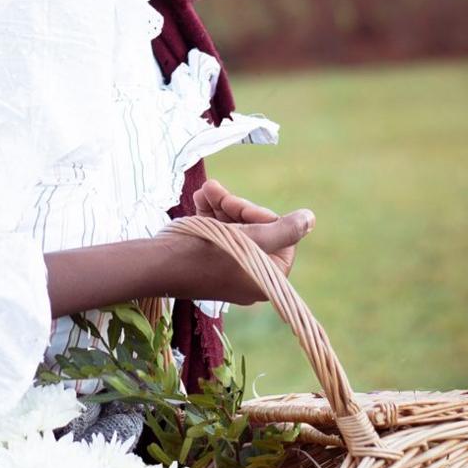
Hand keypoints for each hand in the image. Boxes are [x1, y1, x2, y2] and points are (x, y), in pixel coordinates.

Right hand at [190, 178, 313, 291]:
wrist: (157, 264)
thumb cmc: (204, 253)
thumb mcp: (249, 238)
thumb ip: (283, 230)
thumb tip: (310, 219)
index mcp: (266, 277)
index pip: (279, 236)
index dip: (258, 215)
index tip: (238, 207)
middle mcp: (250, 275)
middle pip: (256, 228)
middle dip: (234, 206)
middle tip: (215, 190)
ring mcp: (229, 267)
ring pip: (234, 226)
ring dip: (220, 204)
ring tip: (204, 191)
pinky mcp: (209, 259)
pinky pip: (218, 231)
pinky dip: (210, 213)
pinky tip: (199, 198)